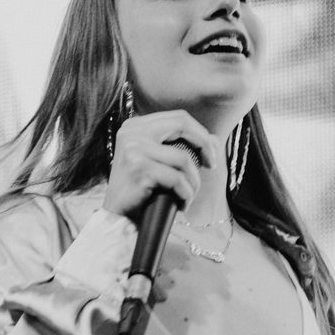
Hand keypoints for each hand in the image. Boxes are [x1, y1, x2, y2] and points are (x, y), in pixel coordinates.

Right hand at [103, 110, 218, 221]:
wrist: (118, 217)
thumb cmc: (141, 190)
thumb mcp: (161, 162)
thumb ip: (184, 146)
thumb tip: (215, 139)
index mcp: (135, 125)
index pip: (178, 117)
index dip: (200, 133)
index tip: (210, 155)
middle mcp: (132, 132)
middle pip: (182, 125)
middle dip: (204, 145)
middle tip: (212, 165)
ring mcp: (134, 149)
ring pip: (183, 159)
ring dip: (193, 182)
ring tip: (188, 196)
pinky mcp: (139, 168)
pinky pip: (177, 179)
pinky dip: (185, 194)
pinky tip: (181, 204)